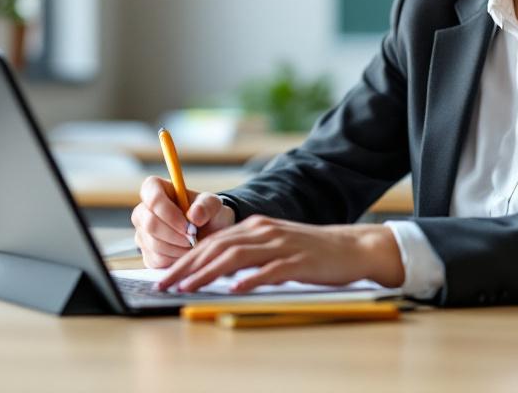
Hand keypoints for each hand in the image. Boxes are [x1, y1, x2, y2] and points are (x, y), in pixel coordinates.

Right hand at [131, 176, 235, 267]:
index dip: (169, 213)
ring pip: (154, 244)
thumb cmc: (207, 213)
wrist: (209, 233)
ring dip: (178, 248)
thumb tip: (194, 215)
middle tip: (194, 238)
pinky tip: (185, 252)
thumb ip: (207, 205)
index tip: (188, 224)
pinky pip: (156, 260)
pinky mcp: (146, 254)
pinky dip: (175, 259)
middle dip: (176, 235)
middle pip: (150, 224)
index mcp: (155, 189)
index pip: (153, 198)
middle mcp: (142, 211)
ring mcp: (142, 233)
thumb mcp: (213, 204)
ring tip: (193, 244)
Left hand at [156, 215, 404, 293]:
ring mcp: (280, 245)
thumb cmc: (311, 253)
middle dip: (186, 266)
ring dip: (207, 272)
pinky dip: (250, 279)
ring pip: (236, 256)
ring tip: (188, 287)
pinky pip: (270, 270)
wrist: (352, 248)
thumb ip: (248, 255)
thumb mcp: (274, 247)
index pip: (211, 241)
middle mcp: (263, 231)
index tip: (165, 275)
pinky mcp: (298, 261)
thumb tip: (216, 272)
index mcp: (255, 227)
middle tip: (164, 283)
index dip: (185, 258)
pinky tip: (234, 289)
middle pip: (216, 246)